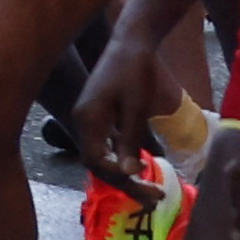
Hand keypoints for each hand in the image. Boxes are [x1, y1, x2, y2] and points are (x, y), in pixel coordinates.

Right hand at [70, 21, 184, 192]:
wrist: (132, 41)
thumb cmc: (135, 70)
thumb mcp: (137, 106)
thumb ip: (131, 138)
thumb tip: (130, 173)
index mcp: (88, 118)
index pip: (95, 160)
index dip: (118, 175)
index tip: (146, 180)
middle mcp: (85, 121)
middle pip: (98, 163)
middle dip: (125, 183)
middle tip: (154, 198)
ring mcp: (91, 118)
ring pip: (103, 157)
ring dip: (125, 175)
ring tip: (151, 191)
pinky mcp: (101, 115)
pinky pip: (107, 146)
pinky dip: (123, 160)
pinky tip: (141, 167)